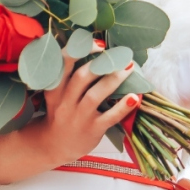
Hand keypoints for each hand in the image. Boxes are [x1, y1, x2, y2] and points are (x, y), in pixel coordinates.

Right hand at [0, 54, 139, 184]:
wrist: (55, 145)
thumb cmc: (61, 114)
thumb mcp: (57, 94)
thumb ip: (69, 76)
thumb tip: (98, 53)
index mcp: (55, 89)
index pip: (63, 65)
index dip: (81, 51)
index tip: (99, 43)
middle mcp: (65, 102)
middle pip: (81, 77)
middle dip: (102, 63)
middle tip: (120, 55)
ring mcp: (78, 117)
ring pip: (95, 95)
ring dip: (113, 80)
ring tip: (129, 68)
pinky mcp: (92, 130)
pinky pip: (109, 117)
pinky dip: (122, 107)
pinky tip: (134, 98)